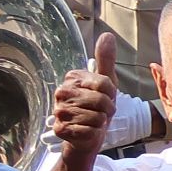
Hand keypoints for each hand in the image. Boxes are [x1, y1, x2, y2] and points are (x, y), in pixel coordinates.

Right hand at [50, 34, 119, 157]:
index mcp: (72, 78)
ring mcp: (59, 111)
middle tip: (101, 112)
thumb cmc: (97, 108)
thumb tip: (107, 35)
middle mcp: (61, 92)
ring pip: (96, 117)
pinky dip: (94, 133)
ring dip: (101, 122)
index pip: (105, 83)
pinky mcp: (61, 129)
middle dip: (108, 109)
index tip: (106, 97)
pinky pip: (90, 131)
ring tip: (94, 121)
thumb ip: (106, 60)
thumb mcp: (106, 82)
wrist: (88, 135)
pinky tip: (87, 131)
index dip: (112, 94)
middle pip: (101, 101)